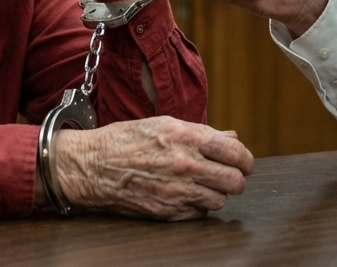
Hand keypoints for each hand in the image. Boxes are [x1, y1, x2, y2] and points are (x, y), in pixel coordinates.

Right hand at [52, 116, 253, 220]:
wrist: (91, 165)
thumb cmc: (125, 140)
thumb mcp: (164, 124)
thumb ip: (203, 133)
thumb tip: (232, 138)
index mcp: (186, 137)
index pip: (236, 153)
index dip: (245, 159)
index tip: (243, 163)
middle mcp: (185, 165)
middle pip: (235, 181)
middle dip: (236, 179)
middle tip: (228, 176)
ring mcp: (176, 191)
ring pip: (220, 200)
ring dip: (216, 193)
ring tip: (202, 184)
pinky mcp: (167, 212)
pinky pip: (199, 213)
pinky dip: (197, 205)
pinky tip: (184, 194)